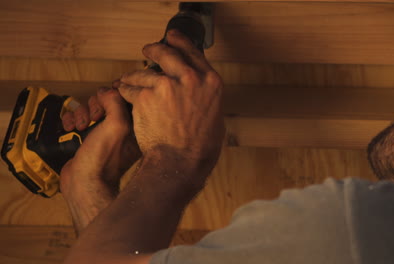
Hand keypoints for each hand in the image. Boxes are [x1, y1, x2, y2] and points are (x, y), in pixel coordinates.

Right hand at [60, 87, 140, 233]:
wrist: (84, 183)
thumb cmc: (103, 159)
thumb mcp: (117, 125)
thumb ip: (116, 103)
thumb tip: (107, 91)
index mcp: (137, 127)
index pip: (129, 98)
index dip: (116, 93)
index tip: (106, 95)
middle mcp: (124, 130)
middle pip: (109, 101)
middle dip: (95, 105)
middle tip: (93, 117)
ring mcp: (107, 134)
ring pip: (93, 108)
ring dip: (82, 112)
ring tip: (79, 125)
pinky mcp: (91, 137)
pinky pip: (82, 118)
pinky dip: (73, 119)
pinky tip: (70, 127)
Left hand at [116, 29, 224, 185]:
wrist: (180, 162)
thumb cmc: (199, 147)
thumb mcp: (215, 116)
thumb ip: (204, 97)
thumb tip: (198, 92)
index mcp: (210, 82)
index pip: (193, 52)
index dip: (180, 42)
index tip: (171, 37)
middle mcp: (189, 78)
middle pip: (167, 53)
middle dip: (154, 49)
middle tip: (147, 50)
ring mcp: (166, 85)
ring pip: (143, 72)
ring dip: (135, 78)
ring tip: (130, 83)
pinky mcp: (144, 95)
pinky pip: (129, 88)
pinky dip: (125, 92)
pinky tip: (126, 98)